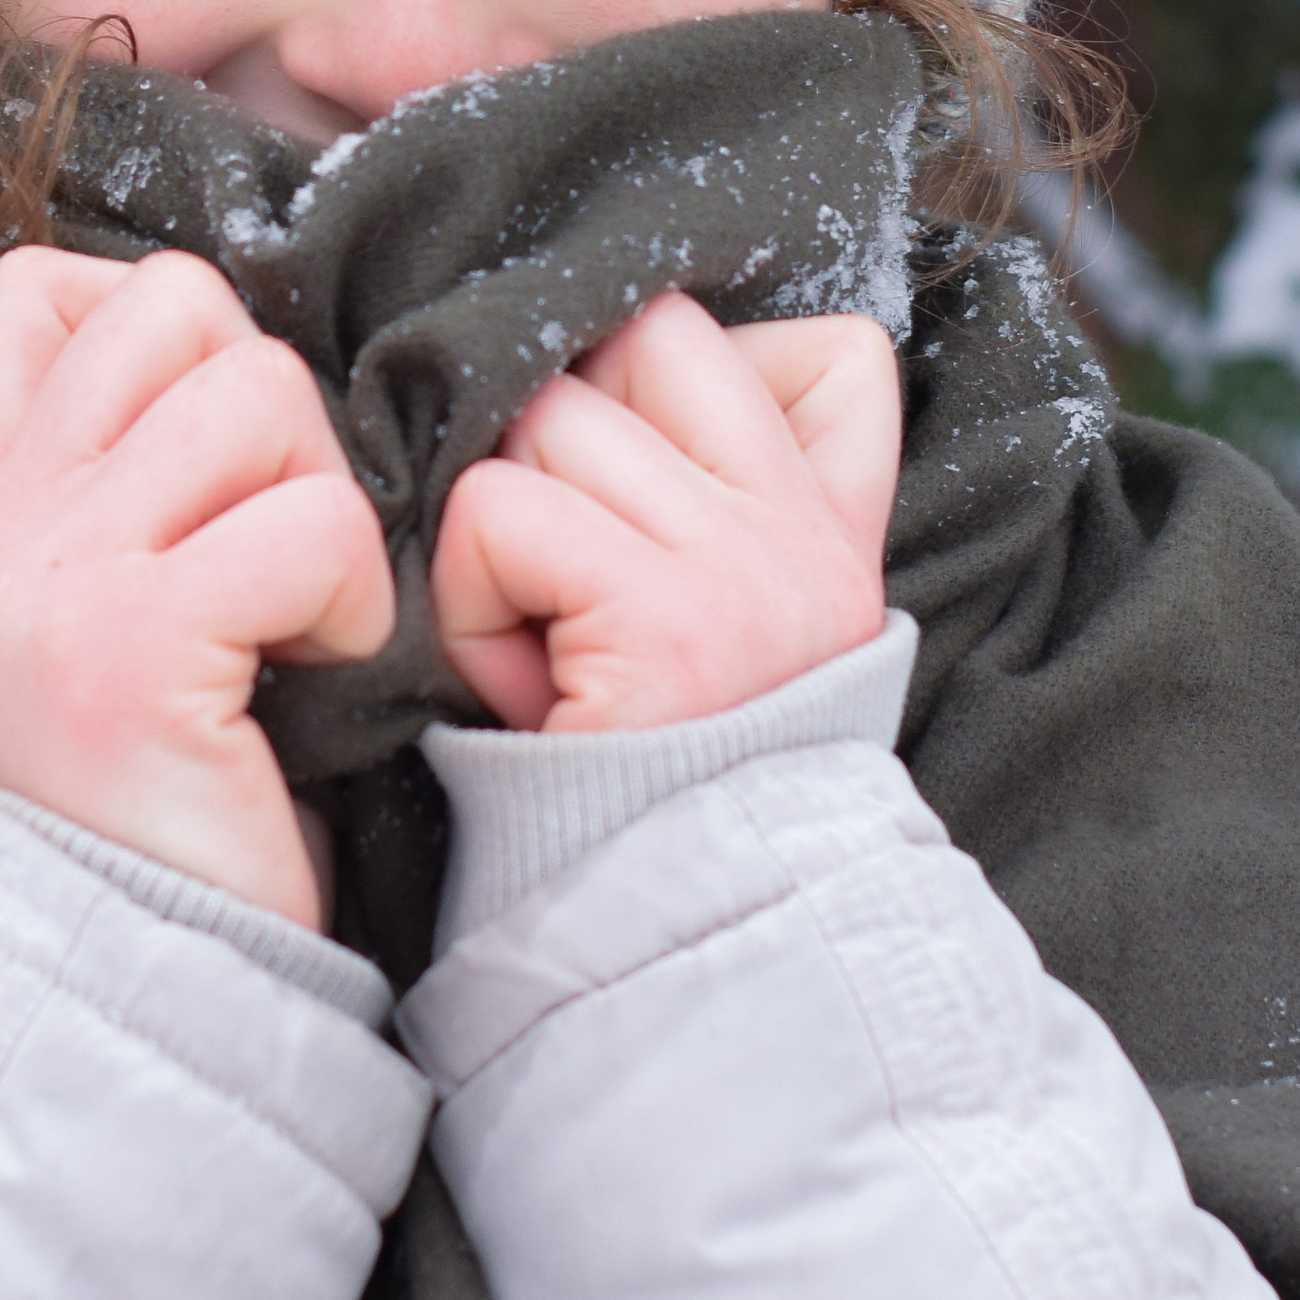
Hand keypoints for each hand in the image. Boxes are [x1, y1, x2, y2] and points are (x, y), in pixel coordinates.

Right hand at [0, 247, 394, 927]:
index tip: (221, 465)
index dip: (172, 332)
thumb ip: (140, 483)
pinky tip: (318, 672)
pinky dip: (350, 597)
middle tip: (280, 552)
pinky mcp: (129, 650)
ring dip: (324, 502)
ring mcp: (51, 580)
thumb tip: (245, 355)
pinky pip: (308, 525)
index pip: (47, 286)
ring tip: (299, 616)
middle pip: (180, 306)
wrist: (134, 990)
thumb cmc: (176, 793)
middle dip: (278, 412)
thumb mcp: (118, 617)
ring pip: (257, 393)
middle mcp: (1, 526)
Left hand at [429, 292, 897, 732]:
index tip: (629, 491)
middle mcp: (808, 538)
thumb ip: (715, 492)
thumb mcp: (721, 625)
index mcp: (833, 530)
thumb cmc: (643, 777)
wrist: (663, 951)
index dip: (681, 382)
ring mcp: (748, 571)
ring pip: (547, 417)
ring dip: (497, 522)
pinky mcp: (668, 620)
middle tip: (559, 584)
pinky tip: (509, 675)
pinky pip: (497, 512)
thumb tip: (603, 355)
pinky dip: (466, 590)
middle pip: (636, 347)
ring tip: (533, 635)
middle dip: (555, 447)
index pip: (830, 351)